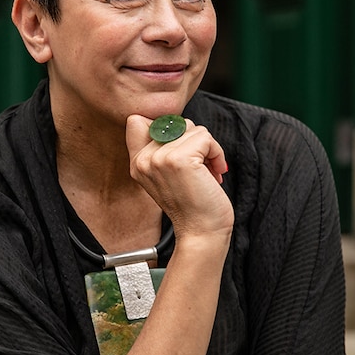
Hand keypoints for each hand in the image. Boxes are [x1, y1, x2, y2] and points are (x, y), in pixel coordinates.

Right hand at [125, 115, 233, 239]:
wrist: (201, 233)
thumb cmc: (193, 205)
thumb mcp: (167, 175)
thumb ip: (162, 149)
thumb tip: (177, 123)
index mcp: (137, 163)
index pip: (138, 120)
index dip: (166, 129)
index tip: (181, 154)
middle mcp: (143, 159)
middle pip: (174, 122)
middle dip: (194, 141)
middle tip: (200, 167)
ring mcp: (159, 158)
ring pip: (192, 128)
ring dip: (208, 148)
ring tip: (207, 171)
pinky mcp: (179, 160)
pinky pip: (205, 137)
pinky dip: (216, 152)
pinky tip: (214, 173)